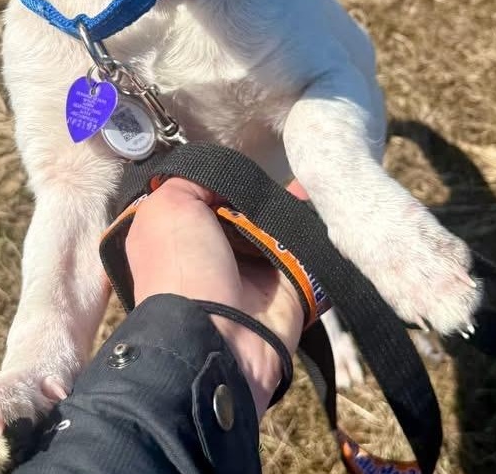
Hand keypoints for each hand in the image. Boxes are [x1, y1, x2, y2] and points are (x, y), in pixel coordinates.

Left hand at [125, 177, 305, 417]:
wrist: (218, 336)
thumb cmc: (181, 268)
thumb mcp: (166, 207)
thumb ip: (190, 180)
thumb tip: (221, 176)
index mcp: (181, 235)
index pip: (205, 196)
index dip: (222, 178)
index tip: (242, 158)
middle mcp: (216, 250)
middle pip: (245, 206)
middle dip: (261, 187)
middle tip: (281, 163)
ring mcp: (254, 268)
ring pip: (278, 222)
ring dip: (293, 200)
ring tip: (313, 170)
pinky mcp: (289, 283)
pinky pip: (307, 245)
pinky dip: (317, 224)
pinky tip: (328, 196)